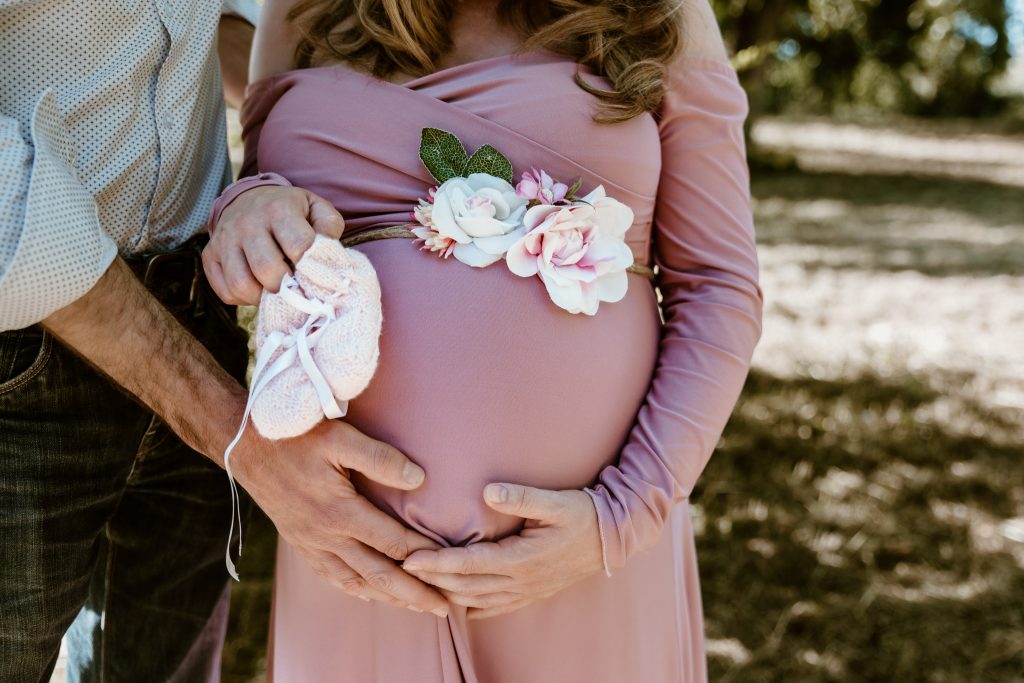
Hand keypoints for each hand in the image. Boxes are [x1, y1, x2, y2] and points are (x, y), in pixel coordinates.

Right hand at [203, 185, 345, 304]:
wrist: (249, 199)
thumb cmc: (289, 210)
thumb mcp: (315, 208)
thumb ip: (329, 226)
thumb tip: (328, 252)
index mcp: (278, 209)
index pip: (299, 247)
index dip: (311, 268)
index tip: (315, 275)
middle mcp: (247, 223)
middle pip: (267, 269)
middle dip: (287, 287)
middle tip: (296, 287)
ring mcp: (225, 240)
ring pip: (242, 285)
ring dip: (264, 297)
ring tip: (277, 290)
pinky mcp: (210, 256)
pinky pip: (226, 292)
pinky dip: (244, 299)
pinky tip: (258, 288)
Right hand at [232, 418, 448, 616]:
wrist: (244, 446)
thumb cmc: (295, 435)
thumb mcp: (339, 438)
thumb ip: (379, 458)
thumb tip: (419, 479)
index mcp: (340, 513)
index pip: (393, 543)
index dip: (425, 555)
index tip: (452, 563)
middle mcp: (326, 537)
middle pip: (379, 574)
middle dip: (414, 592)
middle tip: (445, 605)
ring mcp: (311, 544)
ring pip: (356, 581)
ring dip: (389, 596)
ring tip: (417, 606)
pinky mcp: (300, 543)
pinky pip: (332, 576)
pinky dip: (356, 589)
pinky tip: (370, 593)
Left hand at [402, 484, 604, 619]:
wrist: (612, 540)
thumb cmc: (582, 515)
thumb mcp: (556, 501)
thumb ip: (522, 496)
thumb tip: (488, 492)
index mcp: (522, 558)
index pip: (468, 564)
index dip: (436, 563)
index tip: (409, 558)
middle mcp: (520, 581)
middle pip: (464, 587)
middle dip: (431, 580)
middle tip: (400, 569)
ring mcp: (525, 592)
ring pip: (474, 602)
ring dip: (445, 594)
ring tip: (418, 584)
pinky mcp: (530, 594)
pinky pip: (492, 608)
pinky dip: (468, 606)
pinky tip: (453, 601)